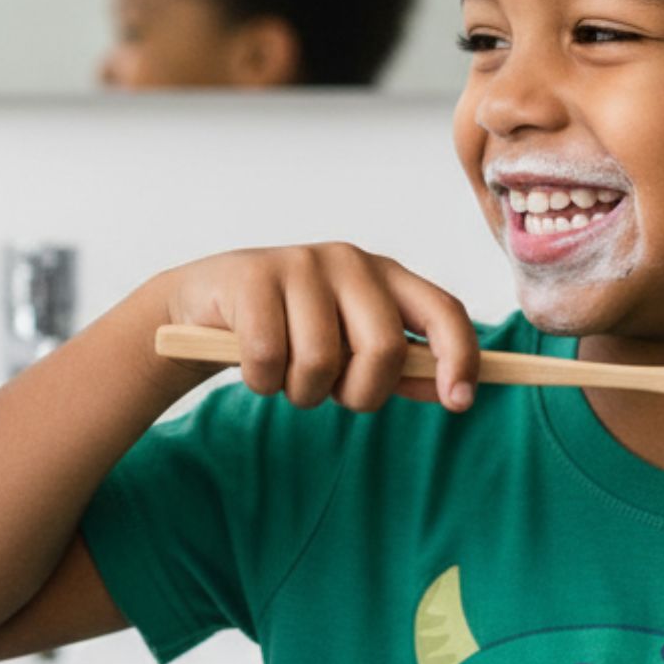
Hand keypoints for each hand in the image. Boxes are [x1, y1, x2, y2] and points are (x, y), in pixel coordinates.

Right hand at [151, 243, 477, 411]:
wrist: (202, 304)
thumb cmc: (287, 329)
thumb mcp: (347, 347)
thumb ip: (398, 366)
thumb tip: (453, 393)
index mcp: (384, 276)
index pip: (443, 311)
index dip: (460, 357)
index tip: (460, 402)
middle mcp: (349, 261)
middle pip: (384, 348)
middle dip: (360, 393)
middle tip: (330, 395)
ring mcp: (300, 264)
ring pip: (322, 361)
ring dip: (301, 392)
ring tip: (284, 376)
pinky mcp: (252, 277)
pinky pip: (268, 358)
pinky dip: (260, 381)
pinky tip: (251, 365)